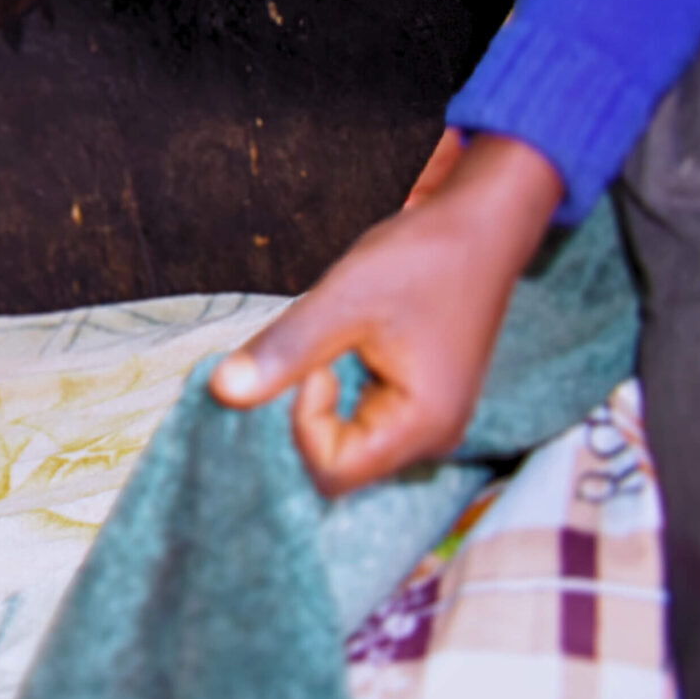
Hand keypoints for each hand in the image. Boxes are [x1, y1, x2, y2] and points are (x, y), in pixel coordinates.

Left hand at [209, 132, 561, 496]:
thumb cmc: (420, 259)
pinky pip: (362, 420)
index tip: (316, 364)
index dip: (304, 424)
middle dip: (307, 415)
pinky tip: (344, 349)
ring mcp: (430, 423)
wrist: (479, 226)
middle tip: (316, 353)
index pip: (333, 472)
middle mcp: (433, 439)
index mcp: (423, 426)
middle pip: (340, 463)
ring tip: (333, 346)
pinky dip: (338, 391)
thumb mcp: (341, 301)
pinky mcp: (421, 403)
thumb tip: (220, 392)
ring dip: (321, 401)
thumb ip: (284, 351)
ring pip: (348, 441)